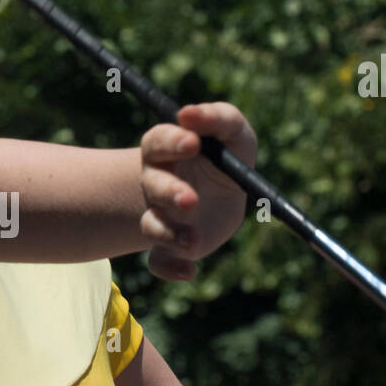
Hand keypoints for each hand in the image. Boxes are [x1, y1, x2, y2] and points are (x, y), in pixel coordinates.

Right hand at [140, 102, 256, 280]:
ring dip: (169, 234)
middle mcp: (156, 184)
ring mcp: (162, 217)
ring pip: (152, 225)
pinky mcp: (171, 247)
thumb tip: (188, 114)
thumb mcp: (232, 131)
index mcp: (167, 151)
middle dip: (169, 193)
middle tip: (190, 200)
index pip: (158, 142)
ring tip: (193, 240)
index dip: (171, 142)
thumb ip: (217, 117)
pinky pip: (160, 262)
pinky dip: (171, 269)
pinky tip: (190, 272)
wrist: (225, 193)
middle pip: (152, 186)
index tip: (192, 143)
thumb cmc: (227, 154)